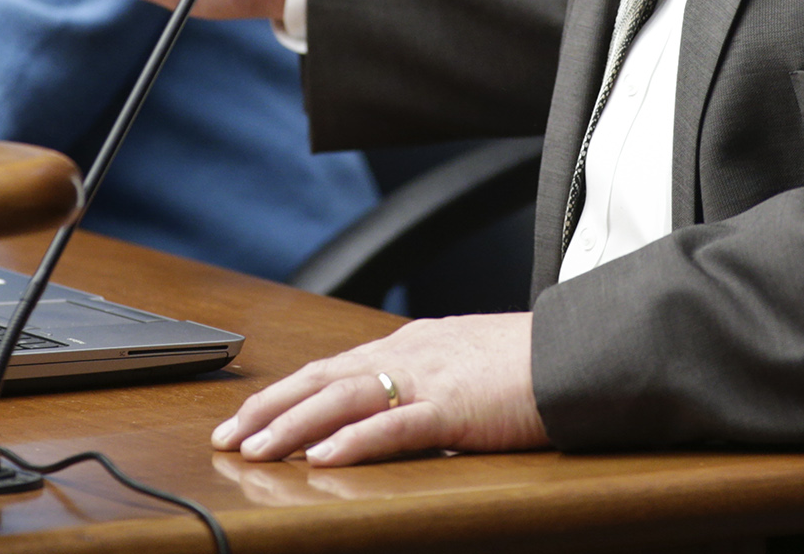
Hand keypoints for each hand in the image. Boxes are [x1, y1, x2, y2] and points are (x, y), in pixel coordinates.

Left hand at [211, 313, 546, 465]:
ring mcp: (428, 378)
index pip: (330, 368)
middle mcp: (408, 355)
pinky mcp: (454, 407)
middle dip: (268, 409)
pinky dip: (353, 441)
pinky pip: (394, 426)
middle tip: (225, 437)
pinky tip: (322, 457)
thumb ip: (425, 381)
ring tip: (253, 449)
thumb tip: (396, 411)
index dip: (283, 393)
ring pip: (343, 400)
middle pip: (321, 379)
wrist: (578, 351)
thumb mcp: (464, 362)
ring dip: (292, 426)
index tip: (244, 417)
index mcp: (409, 345)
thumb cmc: (529, 361)